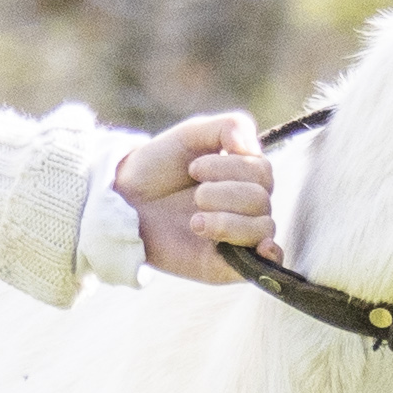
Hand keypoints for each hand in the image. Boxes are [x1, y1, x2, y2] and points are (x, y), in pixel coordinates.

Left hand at [124, 111, 278, 282]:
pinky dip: (271, 255)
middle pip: (261, 199)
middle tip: (194, 195)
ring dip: (229, 220)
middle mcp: (245, 207)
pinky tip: (261, 248)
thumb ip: (229, 126)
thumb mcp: (191, 134)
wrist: (121, 203)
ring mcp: (238, 237)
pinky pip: (266, 264)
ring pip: (263, 228)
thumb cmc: (156, 167)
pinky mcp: (227, 265)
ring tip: (195, 221)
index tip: (192, 168)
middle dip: (224, 193)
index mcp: (242, 177)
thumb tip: (253, 149)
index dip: (231, 168)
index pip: (262, 172)